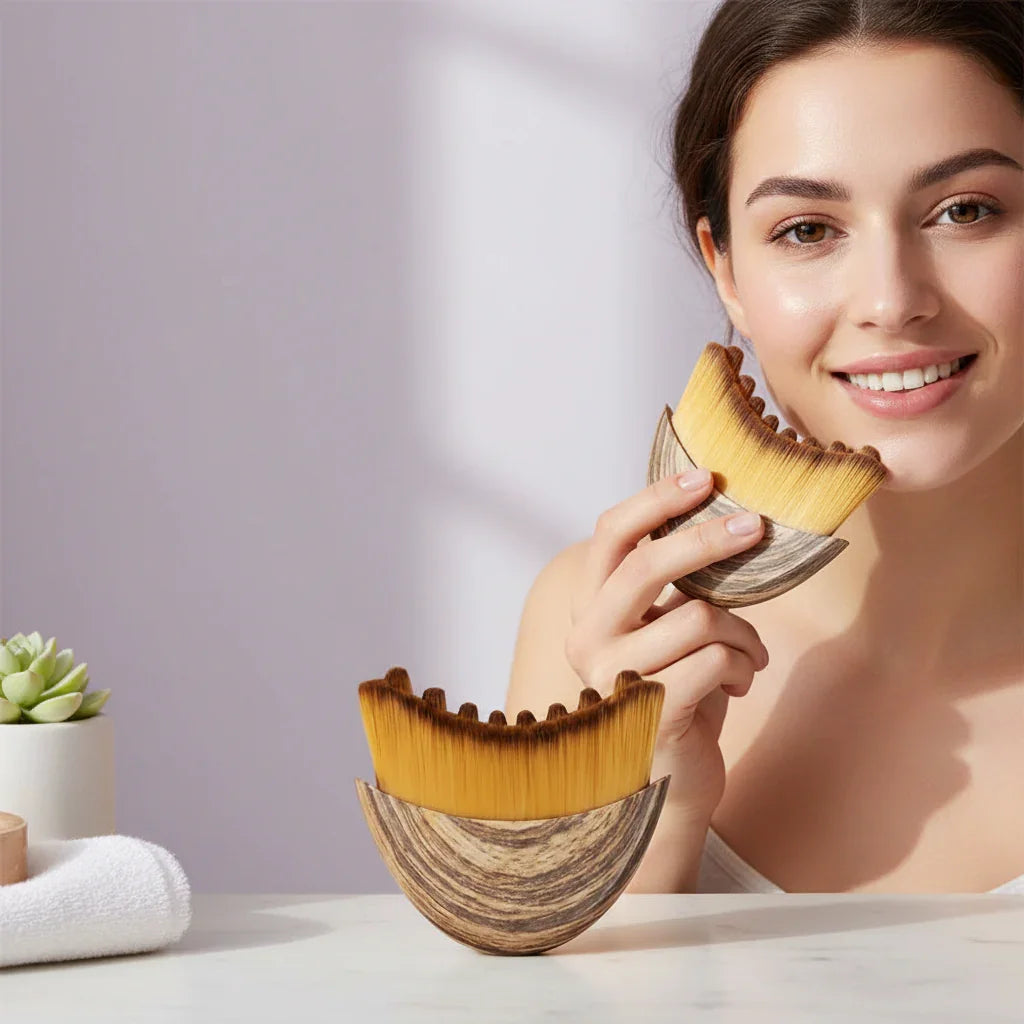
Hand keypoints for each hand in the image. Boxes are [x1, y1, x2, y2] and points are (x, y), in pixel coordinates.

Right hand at [565, 469, 769, 816]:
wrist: (671, 780)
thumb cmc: (677, 690)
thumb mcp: (667, 627)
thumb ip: (675, 583)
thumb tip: (727, 515)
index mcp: (589, 608)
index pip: (610, 535)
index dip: (656, 499)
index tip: (703, 478)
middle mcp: (588, 639)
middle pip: (646, 564)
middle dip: (708, 540)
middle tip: (754, 527)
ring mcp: (613, 680)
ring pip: (698, 618)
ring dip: (744, 633)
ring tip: (752, 652)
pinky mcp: (650, 715)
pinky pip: (716, 661)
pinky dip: (745, 665)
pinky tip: (744, 681)